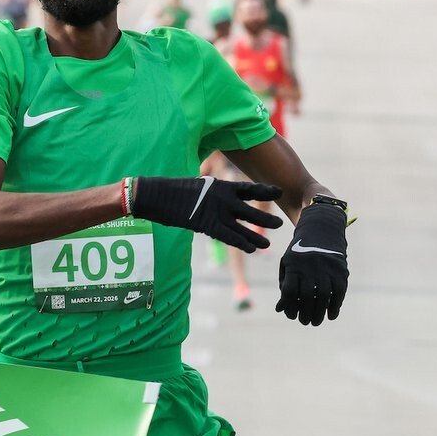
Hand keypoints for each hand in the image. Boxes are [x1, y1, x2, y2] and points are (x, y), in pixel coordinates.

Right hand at [131, 176, 282, 251]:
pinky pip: (229, 236)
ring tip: (268, 244)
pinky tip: (251, 250)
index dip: (265, 190)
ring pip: (243, 226)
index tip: (279, 192)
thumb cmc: (173, 190)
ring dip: (256, 235)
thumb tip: (215, 197)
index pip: (249, 188)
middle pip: (250, 209)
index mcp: (221, 185)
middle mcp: (223, 198)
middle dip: (265, 217)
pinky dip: (241, 243)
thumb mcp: (197, 186)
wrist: (156, 194)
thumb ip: (211, 194)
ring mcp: (216, 211)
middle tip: (279, 224)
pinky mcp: (206, 224)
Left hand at [276, 203, 348, 325]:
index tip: (290, 315)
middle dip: (304, 314)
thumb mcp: (288, 264)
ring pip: (323, 297)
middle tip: (305, 322)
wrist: (322, 230)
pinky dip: (335, 306)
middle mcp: (310, 267)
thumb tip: (280, 309)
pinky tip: (331, 315)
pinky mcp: (340, 271)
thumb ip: (284, 285)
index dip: (288, 307)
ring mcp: (326, 269)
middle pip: (306, 297)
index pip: (288, 292)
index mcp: (294, 265)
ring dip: (320, 313)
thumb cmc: (300, 252)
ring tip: (316, 321)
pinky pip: (338, 293)